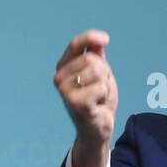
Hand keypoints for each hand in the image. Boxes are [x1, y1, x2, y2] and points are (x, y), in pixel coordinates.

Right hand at [54, 30, 117, 166]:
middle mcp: (59, 77)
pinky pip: (101, 88)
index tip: (106, 39)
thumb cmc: (97, 101)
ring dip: (106, 86)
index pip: (76, 44)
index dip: (90, 37)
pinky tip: (97, 106)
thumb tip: (99, 40)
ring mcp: (64, 90)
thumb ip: (97, 57)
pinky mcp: (74, 102)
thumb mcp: (99, 75)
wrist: (97, 129)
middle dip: (104, 73)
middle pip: (92, 60)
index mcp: (63, 67)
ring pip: (98, 72)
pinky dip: (105, 97)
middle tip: (99, 89)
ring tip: (98, 97)